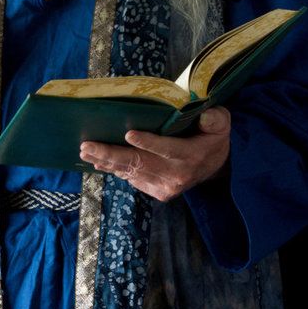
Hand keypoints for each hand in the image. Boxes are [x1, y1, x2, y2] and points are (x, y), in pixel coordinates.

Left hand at [79, 106, 230, 202]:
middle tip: (88, 146)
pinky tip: (99, 162)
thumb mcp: (221, 123)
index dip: (147, 142)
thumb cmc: (212, 138)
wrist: (217, 167)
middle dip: (111, 153)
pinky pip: (133, 180)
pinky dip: (115, 170)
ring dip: (106, 162)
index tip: (128, 133)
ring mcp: (166, 187)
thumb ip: (214, 119)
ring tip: (86, 152)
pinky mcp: (159, 192)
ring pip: (131, 173)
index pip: (167, 149)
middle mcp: (176, 174)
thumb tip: (203, 116)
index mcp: (190, 155)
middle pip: (140, 163)